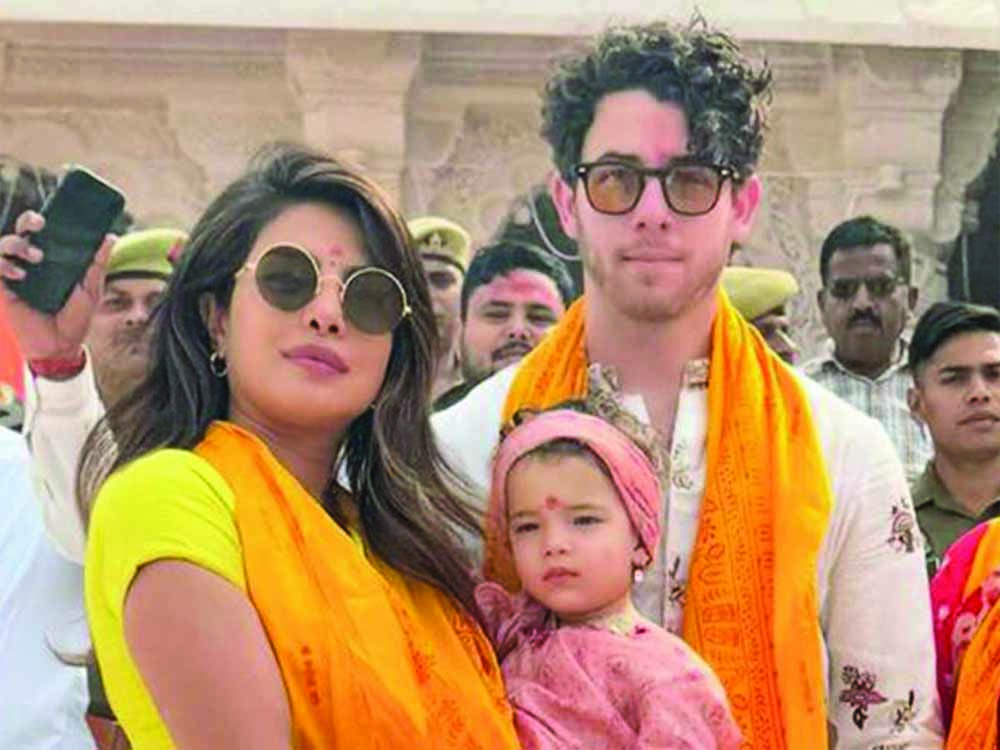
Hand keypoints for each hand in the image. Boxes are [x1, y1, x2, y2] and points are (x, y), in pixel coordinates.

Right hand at [0, 210, 115, 361]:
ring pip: (3, 244)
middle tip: (40, 223)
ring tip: (36, 257)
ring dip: (17, 244)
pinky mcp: (3, 289)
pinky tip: (20, 274)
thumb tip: (110, 236)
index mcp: (52, 259)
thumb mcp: (90, 289)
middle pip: (21, 230)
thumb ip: (96, 263)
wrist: (61, 346)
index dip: (41, 217)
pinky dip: (4, 264)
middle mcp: (31, 262)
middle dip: (27, 220)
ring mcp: (15, 274)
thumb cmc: (76, 317)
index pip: (42, 230)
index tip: (51, 214)